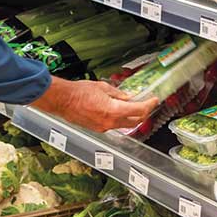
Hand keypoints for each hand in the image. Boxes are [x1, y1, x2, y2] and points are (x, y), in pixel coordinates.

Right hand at [30, 77, 158, 132]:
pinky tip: (118, 111)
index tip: (154, 100)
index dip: (149, 105)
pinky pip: (113, 125)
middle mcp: (110, 122)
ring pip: (124, 125)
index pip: (138, 110)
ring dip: (131, 117)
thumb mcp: (102, 87)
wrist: (63, 100)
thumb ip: (118, 94)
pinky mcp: (97, 129)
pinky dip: (119, 119)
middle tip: (147, 105)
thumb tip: (128, 97)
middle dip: (143, 113)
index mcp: (113, 110)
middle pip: (134, 121)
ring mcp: (104, 127)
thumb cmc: (79, 92)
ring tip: (133, 107)